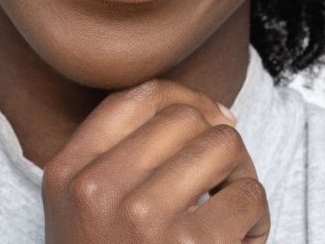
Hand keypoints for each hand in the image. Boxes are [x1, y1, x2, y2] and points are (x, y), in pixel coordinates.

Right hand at [41, 78, 270, 242]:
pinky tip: (243, 239)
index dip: (185, 97)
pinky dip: (258, 215)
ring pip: (222, 144)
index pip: (138, 96)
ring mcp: (140, 218)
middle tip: (225, 174)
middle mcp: (96, 188)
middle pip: (185, 117)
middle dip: (218, 138)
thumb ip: (122, 152)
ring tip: (235, 204)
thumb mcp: (88, 206)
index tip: (211, 117)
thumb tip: (211, 112)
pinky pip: (247, 195)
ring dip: (241, 172)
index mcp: (67, 172)